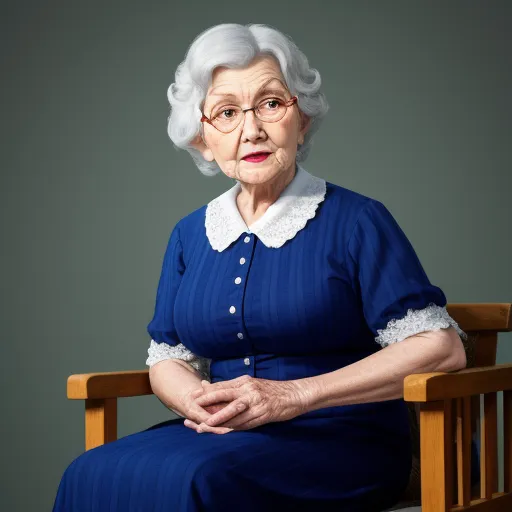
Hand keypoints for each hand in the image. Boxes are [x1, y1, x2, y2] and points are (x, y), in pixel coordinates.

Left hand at [187, 375, 308, 431]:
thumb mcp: (251, 384)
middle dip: (207, 402)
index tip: (192, 396)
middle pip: (224, 395)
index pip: (222, 386)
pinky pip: (246, 422)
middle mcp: (249, 390)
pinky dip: (234, 427)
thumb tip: (209, 386)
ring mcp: (256, 402)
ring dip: (218, 419)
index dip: (206, 392)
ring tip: (205, 425)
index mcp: (245, 381)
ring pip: (234, 412)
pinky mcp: (263, 414)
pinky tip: (224, 432)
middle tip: (192, 408)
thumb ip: (233, 387)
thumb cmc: (271, 390)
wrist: (293, 395)